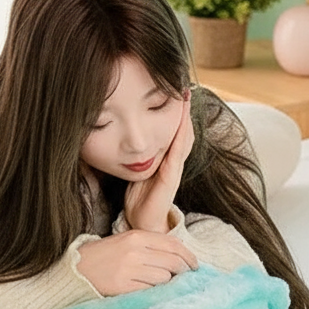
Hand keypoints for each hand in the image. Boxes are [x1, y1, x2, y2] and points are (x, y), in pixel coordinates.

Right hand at [76, 230, 197, 295]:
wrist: (76, 269)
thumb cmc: (104, 257)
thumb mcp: (126, 242)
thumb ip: (151, 247)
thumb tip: (181, 260)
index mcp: (136, 235)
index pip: (174, 245)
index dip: (189, 257)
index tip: (196, 266)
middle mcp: (134, 250)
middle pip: (174, 262)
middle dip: (184, 272)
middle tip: (186, 279)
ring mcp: (128, 268)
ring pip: (165, 278)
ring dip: (167, 284)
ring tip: (161, 286)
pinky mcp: (122, 286)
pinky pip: (150, 290)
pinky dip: (154, 292)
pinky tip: (150, 293)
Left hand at [124, 91, 193, 233]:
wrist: (142, 223)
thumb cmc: (138, 199)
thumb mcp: (135, 171)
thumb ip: (134, 156)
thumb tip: (122, 139)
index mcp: (165, 158)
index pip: (174, 130)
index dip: (176, 111)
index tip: (174, 90)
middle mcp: (173, 161)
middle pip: (183, 129)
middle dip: (184, 108)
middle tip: (185, 85)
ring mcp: (174, 168)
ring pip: (184, 136)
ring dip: (185, 116)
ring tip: (185, 95)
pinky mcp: (171, 176)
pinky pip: (178, 151)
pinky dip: (181, 134)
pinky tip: (181, 120)